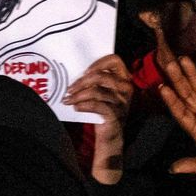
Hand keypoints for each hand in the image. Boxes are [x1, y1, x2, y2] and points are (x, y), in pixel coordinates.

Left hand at [64, 54, 133, 184]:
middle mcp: (126, 88)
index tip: (85, 71)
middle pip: (101, 76)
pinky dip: (83, 105)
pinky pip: (96, 105)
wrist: (111, 135)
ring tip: (68, 99)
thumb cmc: (104, 110)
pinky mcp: (115, 114)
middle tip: (70, 88)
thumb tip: (76, 72)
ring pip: (96, 91)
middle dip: (82, 82)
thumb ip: (96, 81)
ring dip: (78, 95)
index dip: (99, 62)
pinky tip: (76, 107)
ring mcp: (122, 102)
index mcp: (124, 79)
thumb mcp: (104, 92)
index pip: (115, 60)